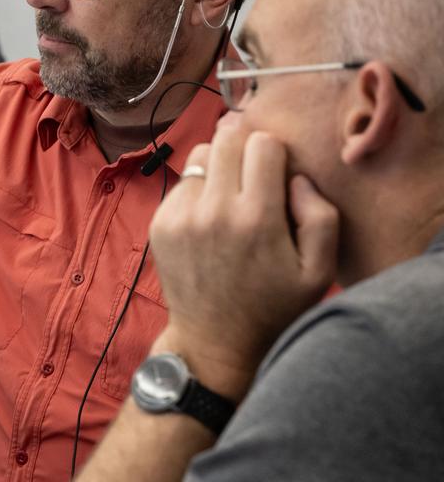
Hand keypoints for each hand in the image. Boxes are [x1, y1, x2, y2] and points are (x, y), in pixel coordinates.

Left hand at [148, 120, 338, 397]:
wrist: (216, 342)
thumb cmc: (275, 306)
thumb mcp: (319, 271)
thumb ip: (321, 216)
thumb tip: (296, 177)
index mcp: (257, 218)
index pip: (262, 144)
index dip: (276, 154)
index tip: (278, 175)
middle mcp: (214, 211)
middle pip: (226, 139)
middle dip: (245, 149)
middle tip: (255, 176)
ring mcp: (180, 216)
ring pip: (200, 155)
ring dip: (219, 166)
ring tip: (232, 197)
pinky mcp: (160, 224)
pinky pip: (182, 182)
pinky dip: (198, 190)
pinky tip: (211, 219)